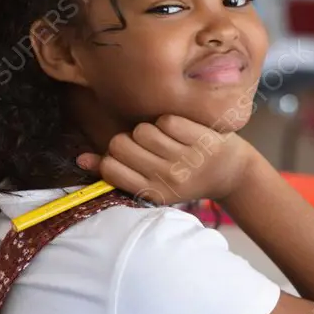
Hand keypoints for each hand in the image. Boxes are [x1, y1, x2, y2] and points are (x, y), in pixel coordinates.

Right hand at [77, 115, 260, 204]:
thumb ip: (116, 172)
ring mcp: (187, 159)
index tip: (127, 158)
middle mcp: (169, 179)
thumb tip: (80, 159)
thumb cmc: (186, 178)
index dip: (112, 156)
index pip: (109, 168)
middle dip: (129, 141)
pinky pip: (166, 120)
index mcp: (154, 193)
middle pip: (120, 144)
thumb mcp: (153, 184)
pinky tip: (182, 132)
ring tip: (166, 140)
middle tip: (148, 147)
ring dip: (150, 130)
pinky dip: (170, 121)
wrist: (232, 173)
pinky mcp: (201, 139)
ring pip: (142, 130)